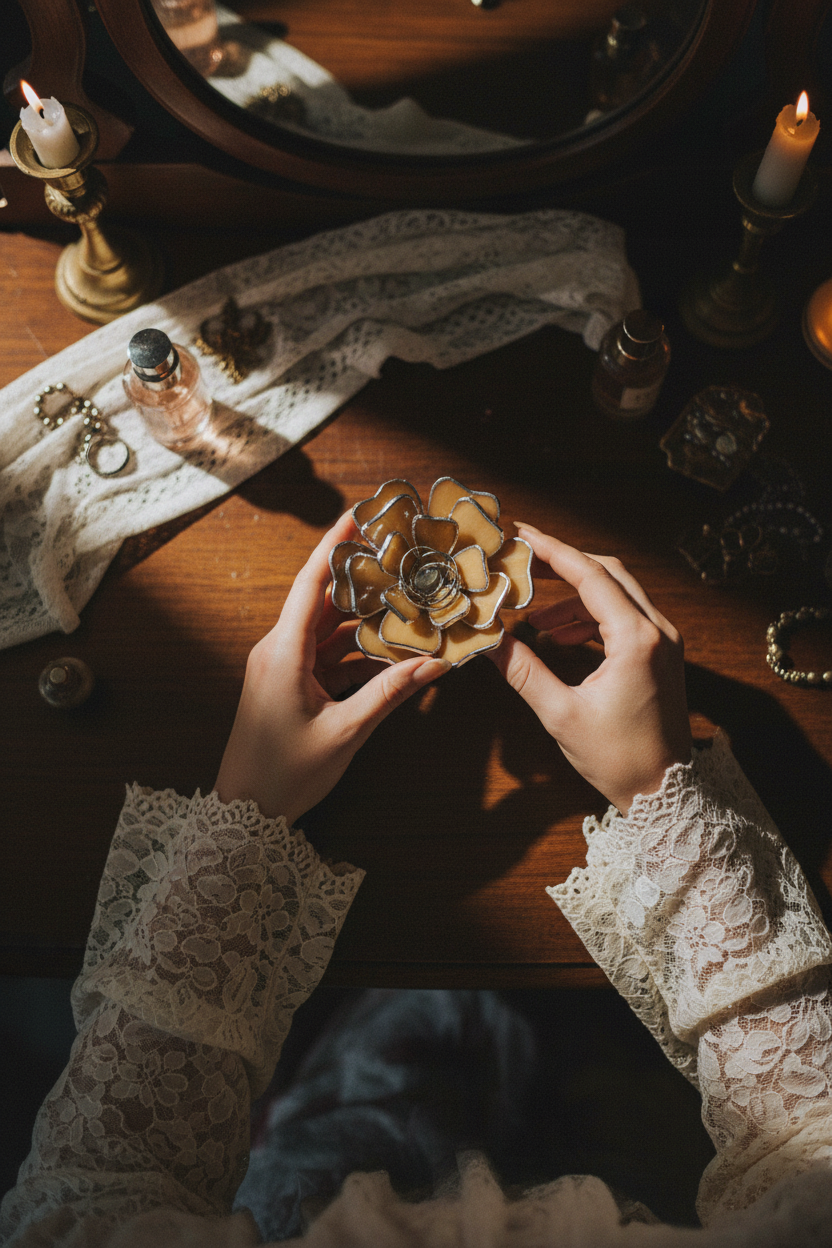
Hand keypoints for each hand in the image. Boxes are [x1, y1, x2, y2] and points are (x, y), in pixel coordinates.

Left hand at [215, 512, 449, 824]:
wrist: (243, 815)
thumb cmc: (283, 775)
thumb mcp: (344, 733)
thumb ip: (389, 694)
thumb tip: (433, 664)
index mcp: (282, 652)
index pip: (308, 583)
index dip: (333, 546)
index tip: (357, 514)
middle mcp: (277, 650)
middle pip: (322, 601)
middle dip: (361, 580)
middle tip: (398, 556)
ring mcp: (280, 667)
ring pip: (327, 629)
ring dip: (363, 620)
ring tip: (406, 603)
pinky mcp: (286, 685)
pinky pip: (324, 655)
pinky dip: (354, 651)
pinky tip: (388, 651)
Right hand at [489, 524, 690, 814]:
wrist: (664, 793)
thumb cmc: (618, 759)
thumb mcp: (561, 715)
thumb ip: (523, 671)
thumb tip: (489, 640)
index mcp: (636, 640)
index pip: (590, 576)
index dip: (553, 551)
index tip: (521, 535)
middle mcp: (657, 631)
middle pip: (608, 572)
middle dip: (564, 564)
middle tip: (523, 562)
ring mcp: (664, 641)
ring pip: (618, 592)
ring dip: (575, 594)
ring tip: (534, 613)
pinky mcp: (662, 654)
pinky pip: (625, 616)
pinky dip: (591, 615)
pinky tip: (559, 632)